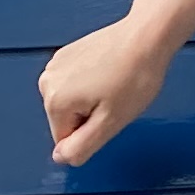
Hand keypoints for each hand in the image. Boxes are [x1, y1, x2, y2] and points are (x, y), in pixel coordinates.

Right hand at [40, 11, 177, 165]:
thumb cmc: (135, 76)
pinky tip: (109, 72)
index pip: (66, 140)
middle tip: (115, 99)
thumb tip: (61, 158)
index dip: (93, 132)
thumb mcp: (110, 122)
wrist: (146, 36)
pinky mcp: (66, 54)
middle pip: (66, 120)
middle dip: (90, 116)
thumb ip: (82, 146)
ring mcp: (55, 64)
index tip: (110, 113)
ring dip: (91, 99)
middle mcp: (47, 81)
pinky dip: (91, 83)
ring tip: (113, 84)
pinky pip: (74, 84)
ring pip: (71, 102)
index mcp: (54, 101)